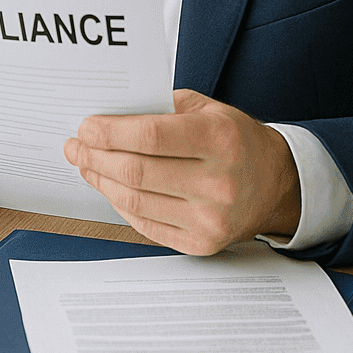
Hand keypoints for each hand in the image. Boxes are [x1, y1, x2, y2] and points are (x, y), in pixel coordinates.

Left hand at [63, 89, 301, 254]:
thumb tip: (108, 115)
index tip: (86, 127)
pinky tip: (108, 186)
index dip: (109, 132)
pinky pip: (145, 224)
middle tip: (76, 146)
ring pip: (135, 201)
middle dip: (96, 157)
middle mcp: (218, 182)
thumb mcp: (208, 109)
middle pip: (136, 171)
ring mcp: (210, 218)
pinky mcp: (202, 244)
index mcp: (219, 140)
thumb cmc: (235, 140)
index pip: (150, 136)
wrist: (276, 184)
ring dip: (101, 181)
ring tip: (86, 164)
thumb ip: (162, 108)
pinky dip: (120, 204)